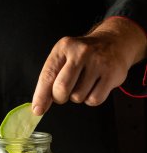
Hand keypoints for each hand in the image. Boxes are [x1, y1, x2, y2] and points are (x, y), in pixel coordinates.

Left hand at [32, 17, 146, 114]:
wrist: (114, 42)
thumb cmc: (83, 56)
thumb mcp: (64, 58)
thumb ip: (50, 80)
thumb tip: (39, 107)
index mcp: (64, 47)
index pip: (48, 76)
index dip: (41, 96)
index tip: (37, 110)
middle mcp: (81, 52)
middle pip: (62, 88)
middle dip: (60, 98)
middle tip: (64, 94)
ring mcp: (98, 62)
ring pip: (78, 97)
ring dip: (77, 97)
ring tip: (84, 84)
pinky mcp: (112, 74)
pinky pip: (94, 100)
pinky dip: (91, 99)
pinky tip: (94, 87)